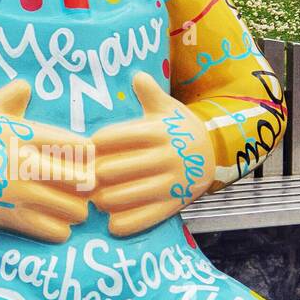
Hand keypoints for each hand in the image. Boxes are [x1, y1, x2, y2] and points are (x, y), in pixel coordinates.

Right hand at [0, 80, 92, 242]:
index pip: (80, 147)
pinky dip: (60, 229)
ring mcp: (21, 194)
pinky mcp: (11, 217)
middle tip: (81, 185)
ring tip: (70, 206)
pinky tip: (55, 222)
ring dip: (76, 209)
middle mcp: (29, 165)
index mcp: (29, 136)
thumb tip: (26, 87)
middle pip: (83, 181)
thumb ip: (13, 95)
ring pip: (73, 210)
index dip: (89, 154)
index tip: (85, 158)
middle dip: (87, 184)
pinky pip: (53, 231)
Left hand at [93, 71, 214, 237]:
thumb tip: (137, 76)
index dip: (95, 145)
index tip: (86, 150)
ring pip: (126, 195)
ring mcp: (171, 182)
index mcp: (158, 132)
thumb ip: (150, 92)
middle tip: (85, 179)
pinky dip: (126, 223)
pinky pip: (147, 217)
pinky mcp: (175, 203)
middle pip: (113, 169)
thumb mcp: (168, 108)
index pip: (113, 138)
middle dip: (94, 175)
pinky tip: (112, 223)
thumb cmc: (180, 129)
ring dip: (104, 200)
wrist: (214, 154)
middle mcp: (165, 157)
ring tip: (97, 199)